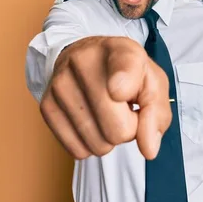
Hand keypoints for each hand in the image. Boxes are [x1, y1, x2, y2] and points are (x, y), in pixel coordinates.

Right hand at [40, 36, 171, 159]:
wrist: (87, 58)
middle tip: (124, 110)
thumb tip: (148, 150)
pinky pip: (78, 151)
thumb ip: (156, 114)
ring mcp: (61, 83)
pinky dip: (90, 143)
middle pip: (118, 130)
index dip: (123, 84)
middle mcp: (85, 61)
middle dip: (129, 130)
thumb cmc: (127, 74)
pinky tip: (90, 120)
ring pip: (98, 145)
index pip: (123, 69)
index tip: (119, 92)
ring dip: (109, 138)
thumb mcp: (153, 84)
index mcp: (121, 50)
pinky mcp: (46, 106)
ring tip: (107, 113)